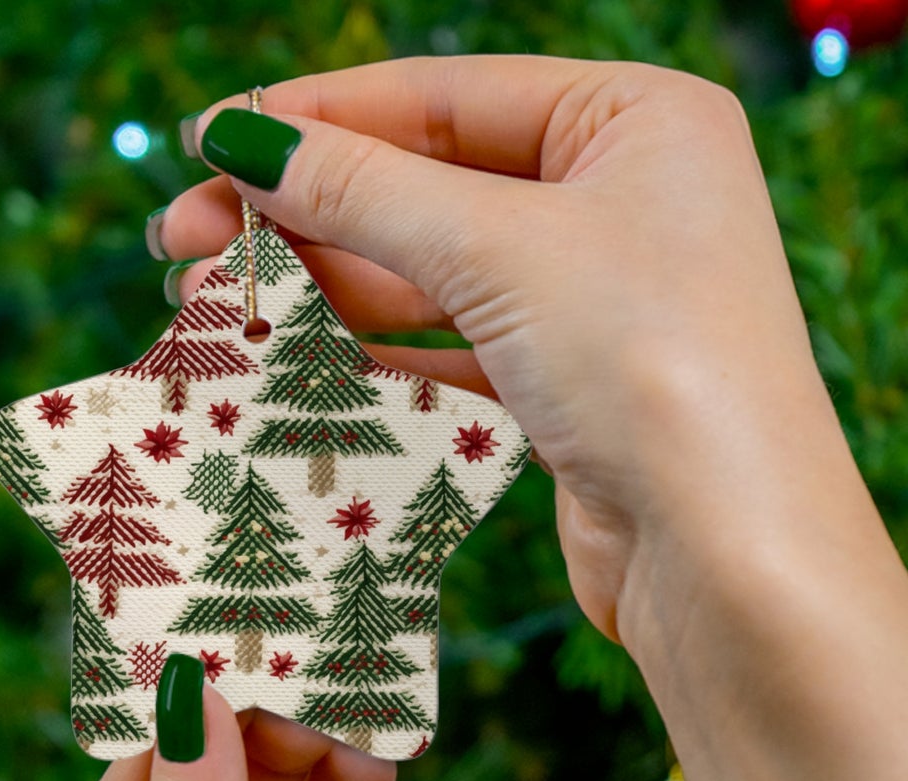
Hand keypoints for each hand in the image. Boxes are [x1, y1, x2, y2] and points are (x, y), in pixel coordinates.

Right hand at [156, 56, 847, 645]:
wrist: (728, 556)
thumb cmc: (648, 365)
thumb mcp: (498, 249)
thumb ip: (364, 190)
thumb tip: (242, 140)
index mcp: (638, 119)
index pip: (445, 96)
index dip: (317, 118)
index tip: (206, 142)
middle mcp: (626, 198)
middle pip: (430, 184)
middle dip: (304, 211)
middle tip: (180, 238)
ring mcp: (600, 299)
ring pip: (434, 273)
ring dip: (325, 286)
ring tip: (212, 301)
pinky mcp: (574, 389)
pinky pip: (455, 348)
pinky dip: (375, 351)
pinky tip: (291, 356)